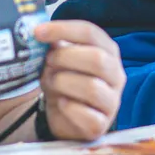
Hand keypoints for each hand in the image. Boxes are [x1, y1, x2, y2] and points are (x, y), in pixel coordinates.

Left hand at [36, 20, 123, 141]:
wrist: (65, 117)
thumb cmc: (65, 82)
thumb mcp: (59, 61)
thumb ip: (56, 46)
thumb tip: (41, 31)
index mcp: (108, 52)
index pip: (91, 33)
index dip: (63, 29)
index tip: (38, 32)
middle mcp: (116, 75)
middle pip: (97, 59)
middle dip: (65, 58)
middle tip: (48, 61)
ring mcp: (112, 102)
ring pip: (91, 87)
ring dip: (63, 82)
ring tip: (51, 83)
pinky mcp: (101, 125)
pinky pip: (86, 115)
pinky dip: (68, 108)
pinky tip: (61, 103)